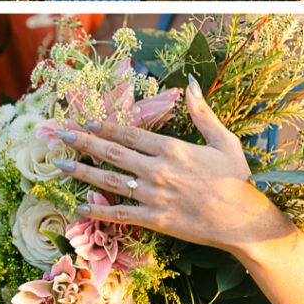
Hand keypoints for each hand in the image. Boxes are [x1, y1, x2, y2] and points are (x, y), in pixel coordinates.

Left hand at [55, 81, 293, 255]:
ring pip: (109, 181)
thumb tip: (189, 84)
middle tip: (61, 136)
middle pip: (112, 152)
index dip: (105, 126)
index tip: (87, 122)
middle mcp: (157, 170)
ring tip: (60, 164)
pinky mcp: (154, 220)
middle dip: (83, 142)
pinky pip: (119, 214)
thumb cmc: (236, 179)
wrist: (242, 220)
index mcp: (172, 148)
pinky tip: (79, 206)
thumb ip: (202, 113)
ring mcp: (153, 196)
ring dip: (82, 172)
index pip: (130, 133)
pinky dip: (98, 211)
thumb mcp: (223, 140)